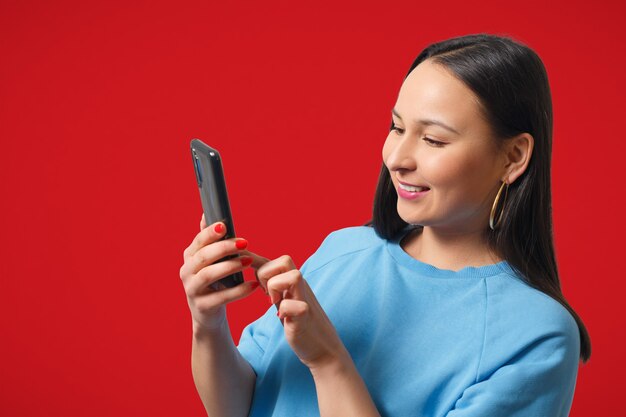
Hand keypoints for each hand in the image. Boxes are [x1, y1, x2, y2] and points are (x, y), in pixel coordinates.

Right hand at [179, 213, 260, 332]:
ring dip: (230, 266)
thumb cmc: (213, 281)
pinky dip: (238, 291)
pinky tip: (253, 285)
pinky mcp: (202, 306)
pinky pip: (221, 297)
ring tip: (248, 262)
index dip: (210, 233)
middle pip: (204, 256)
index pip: (198, 241)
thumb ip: (209, 240)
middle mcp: (186, 272)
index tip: (225, 226)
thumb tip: (205, 213)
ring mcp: (192, 290)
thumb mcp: (209, 261)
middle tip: (245, 243)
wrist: (208, 313)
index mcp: (189, 257)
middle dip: (224, 248)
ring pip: (209, 275)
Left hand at [241, 251, 347, 369]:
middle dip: (266, 273)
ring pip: (294, 276)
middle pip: (285, 260)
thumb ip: (272, 285)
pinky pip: (295, 305)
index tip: (240, 260)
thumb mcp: (282, 299)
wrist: (321, 346)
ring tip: (273, 302)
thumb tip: (254, 270)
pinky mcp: (305, 317)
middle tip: (263, 291)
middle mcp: (300, 286)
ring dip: (276, 287)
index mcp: (292, 281)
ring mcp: (305, 300)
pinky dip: (284, 309)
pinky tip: (281, 317)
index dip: (254, 258)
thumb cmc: (298, 321)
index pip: (274, 260)